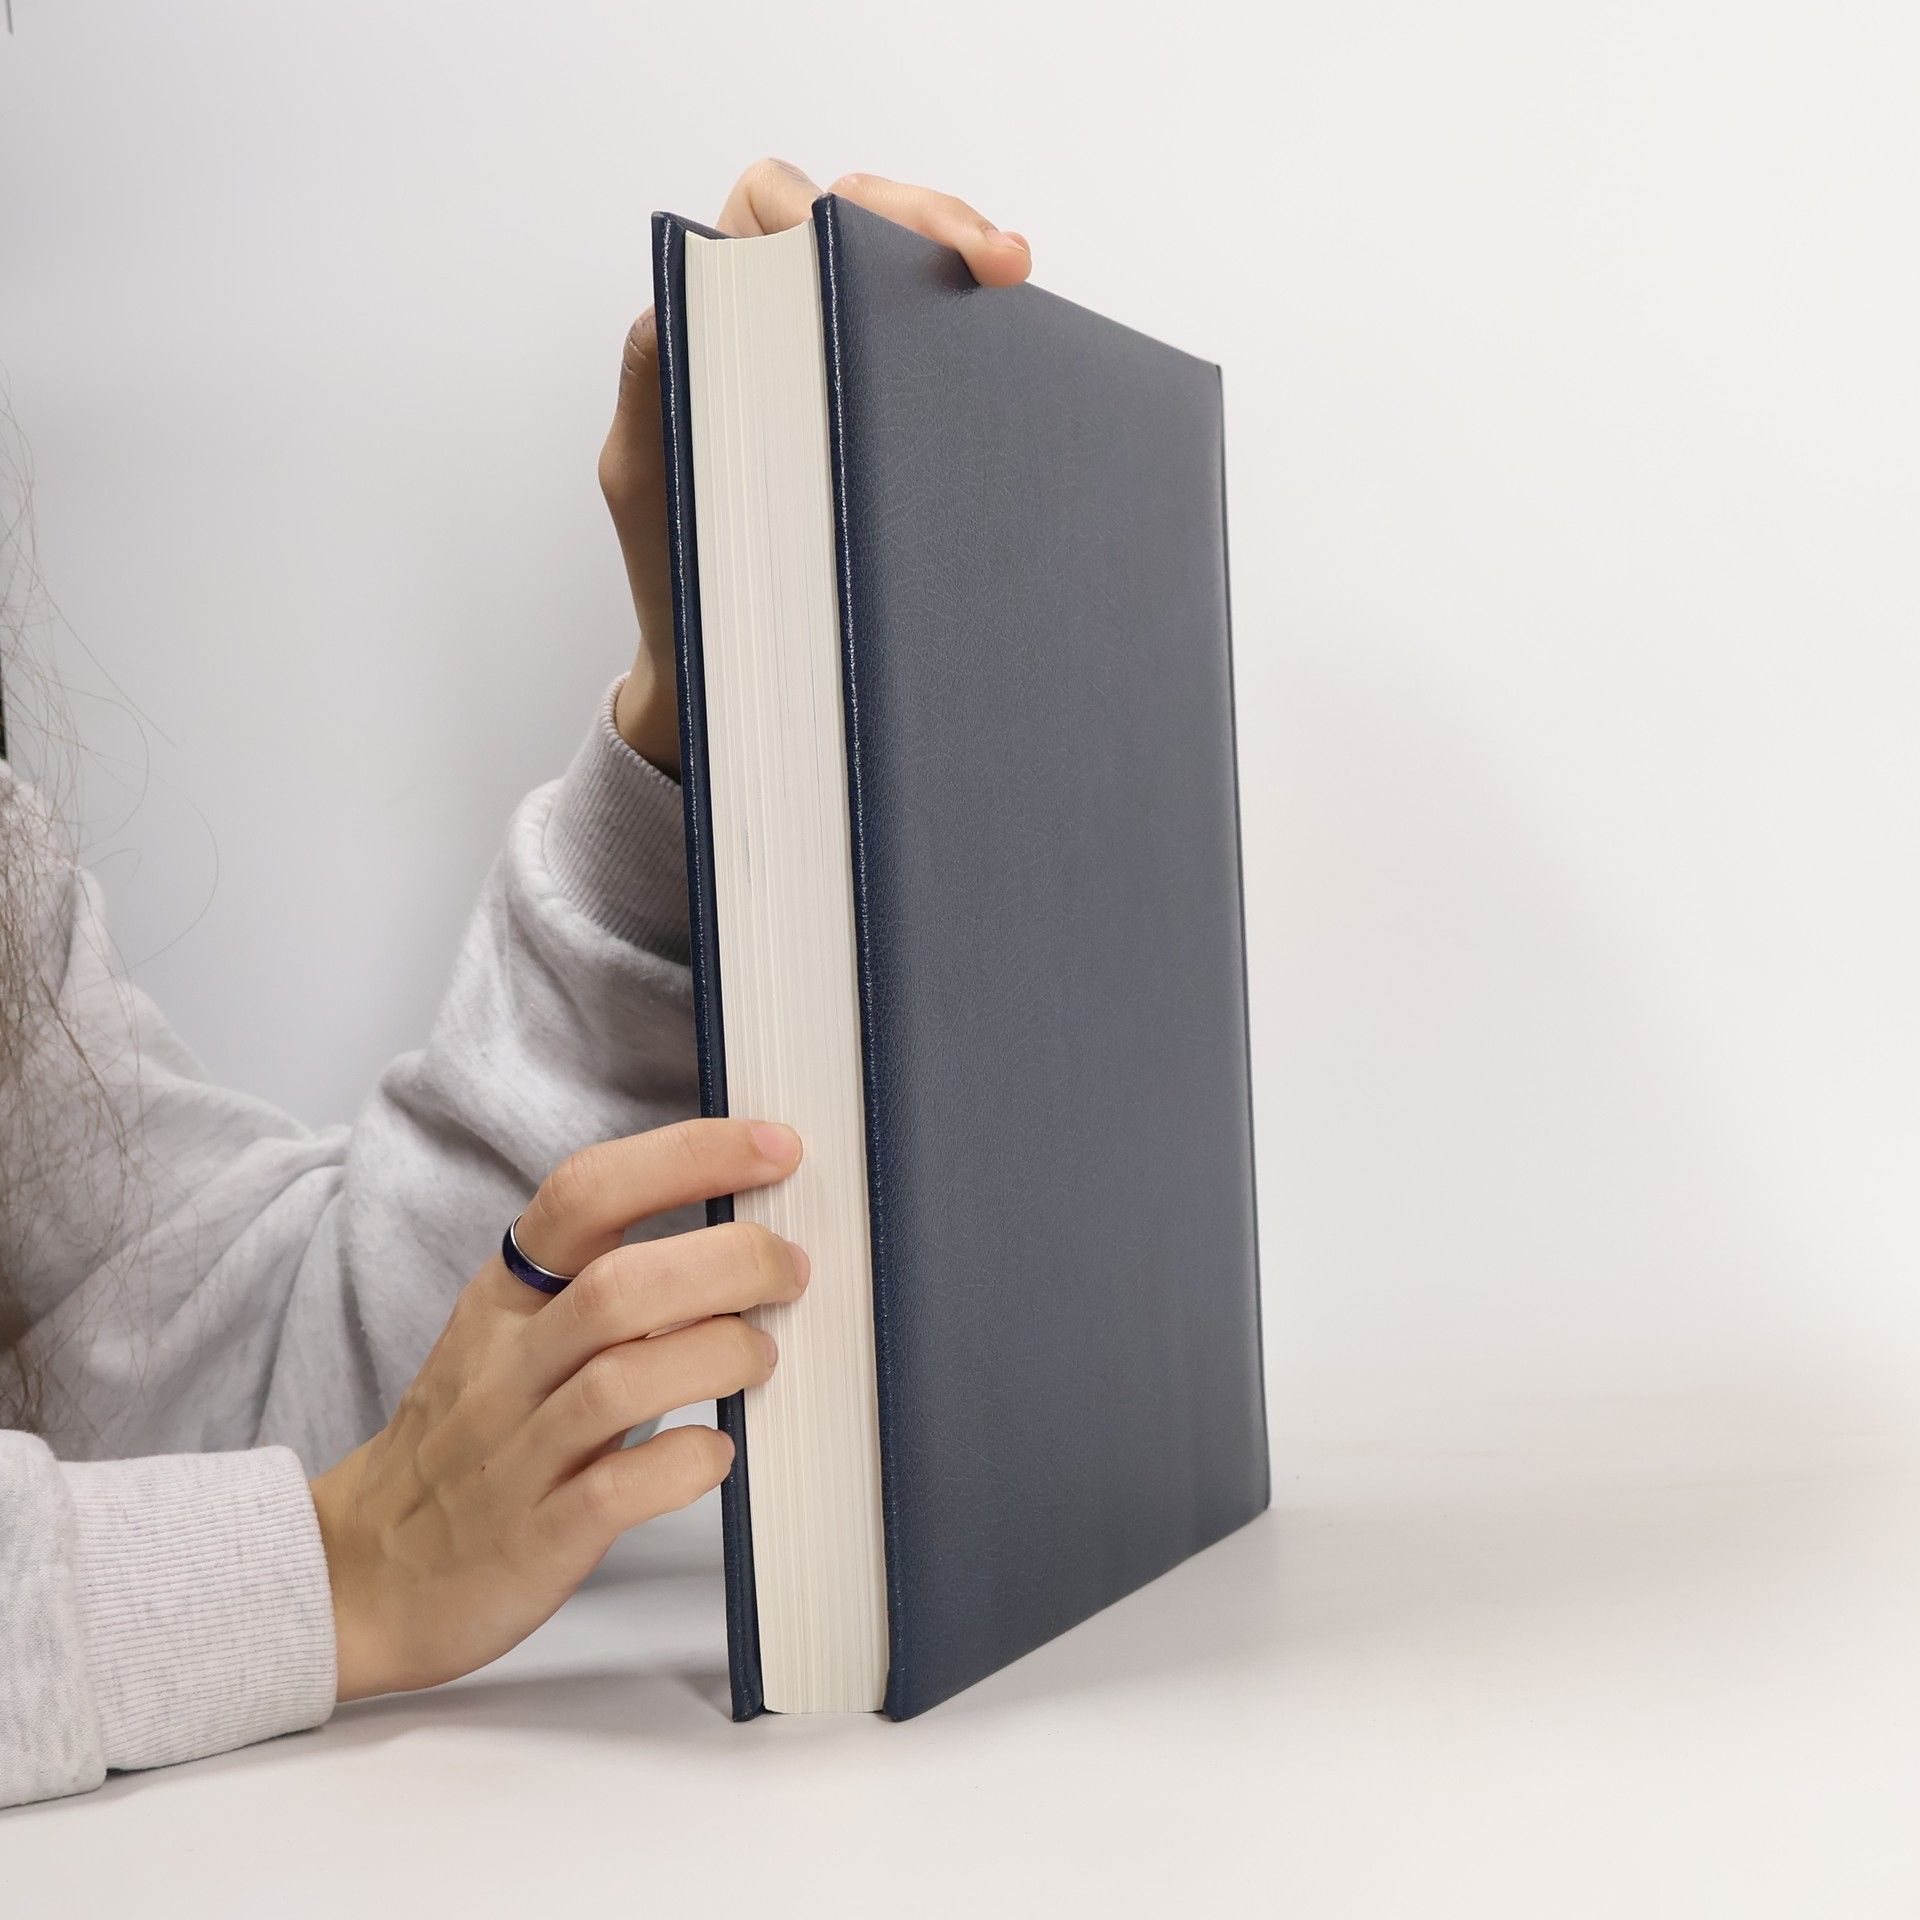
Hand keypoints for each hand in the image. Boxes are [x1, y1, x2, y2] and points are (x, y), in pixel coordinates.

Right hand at [308, 1117, 807, 1702]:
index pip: (585, 1193)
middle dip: (727, 1262)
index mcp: (504, 1299)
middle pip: (620, 1285)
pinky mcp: (537, 1538)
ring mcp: (518, 1454)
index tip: (773, 1145)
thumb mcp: (509, 1337)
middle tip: (790, 1268)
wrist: (364, 1574)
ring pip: (621, 1380)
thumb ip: (602, 1285)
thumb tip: (735, 1239)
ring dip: (717, 1354)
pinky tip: (716, 1453)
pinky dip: (684, 1463)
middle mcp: (506, 1366)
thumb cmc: (467, 1443)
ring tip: (761, 1356)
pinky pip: (617, 1489)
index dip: (686, 1156)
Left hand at [599, 160, 1034, 775]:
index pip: (772, 206)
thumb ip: (651, 397)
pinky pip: (949, 361)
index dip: (818, 204)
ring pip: (918, 278)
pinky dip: (986, 352)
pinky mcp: (905, 422)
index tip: (850, 237)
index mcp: (722, 315)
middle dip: (934, 221)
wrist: (737, 674)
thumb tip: (661, 313)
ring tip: (1011, 286)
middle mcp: (791, 321)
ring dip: (969, 269)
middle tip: (997, 261)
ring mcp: (853, 368)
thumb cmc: (682, 576)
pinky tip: (1020, 373)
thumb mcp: (648, 485)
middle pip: (866, 219)